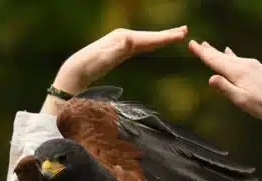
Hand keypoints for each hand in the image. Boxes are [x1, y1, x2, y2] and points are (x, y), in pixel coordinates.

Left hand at [42, 26, 187, 114]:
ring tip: (176, 36)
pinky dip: (150, 44)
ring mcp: (121, 42)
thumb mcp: (103, 58)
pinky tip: (154, 44)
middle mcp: (123, 37)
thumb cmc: (90, 66)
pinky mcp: (119, 50)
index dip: (165, 37)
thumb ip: (117, 50)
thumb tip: (130, 40)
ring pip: (146, 40)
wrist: (76, 70)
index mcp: (123, 38)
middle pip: (149, 36)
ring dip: (161, 38)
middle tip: (185, 31)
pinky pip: (140, 46)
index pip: (149, 38)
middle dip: (167, 35)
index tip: (181, 34)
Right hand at [189, 40, 261, 156]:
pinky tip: (230, 53)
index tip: (192, 44)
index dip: (202, 53)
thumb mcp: (240, 99)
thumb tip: (211, 78)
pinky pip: (239, 59)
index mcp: (237, 72)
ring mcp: (252, 65)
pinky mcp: (258, 69)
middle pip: (222, 56)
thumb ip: (225, 88)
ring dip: (218, 53)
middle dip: (208, 51)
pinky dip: (231, 56)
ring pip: (230, 57)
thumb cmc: (261, 104)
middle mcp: (244, 64)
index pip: (215, 61)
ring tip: (209, 47)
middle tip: (197, 43)